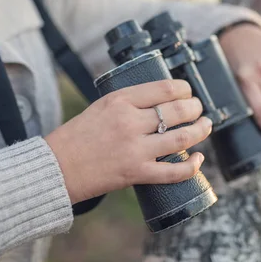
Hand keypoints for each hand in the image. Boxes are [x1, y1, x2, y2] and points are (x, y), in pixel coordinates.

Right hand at [45, 80, 211, 203]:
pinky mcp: (136, 173)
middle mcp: (130, 121)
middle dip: (196, 109)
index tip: (188, 92)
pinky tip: (198, 159)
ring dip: (200, 131)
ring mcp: (135, 149)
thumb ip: (127, 104)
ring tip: (205, 127)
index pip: (164, 88)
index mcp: (119, 100)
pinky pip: (173, 171)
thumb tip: (158, 102)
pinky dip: (191, 166)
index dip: (184, 89)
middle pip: (178, 110)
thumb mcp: (100, 107)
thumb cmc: (75, 137)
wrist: (54, 168)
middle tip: (199, 110)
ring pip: (182, 137)